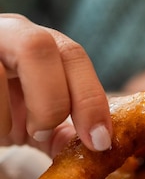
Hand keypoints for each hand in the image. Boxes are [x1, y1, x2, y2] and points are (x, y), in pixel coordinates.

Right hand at [0, 14, 111, 157]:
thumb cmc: (2, 110)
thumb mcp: (33, 120)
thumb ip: (61, 130)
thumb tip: (96, 145)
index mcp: (37, 43)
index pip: (73, 55)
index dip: (90, 99)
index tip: (99, 141)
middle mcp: (9, 32)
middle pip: (38, 48)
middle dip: (50, 101)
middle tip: (41, 134)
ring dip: (6, 116)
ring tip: (5, 133)